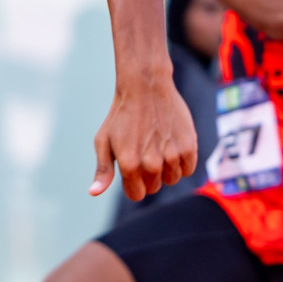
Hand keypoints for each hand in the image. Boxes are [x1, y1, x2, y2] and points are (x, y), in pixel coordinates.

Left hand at [91, 71, 198, 200]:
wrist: (145, 87)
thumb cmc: (121, 115)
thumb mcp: (103, 140)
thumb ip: (103, 170)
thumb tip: (94, 193)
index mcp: (129, 165)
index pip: (136, 195)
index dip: (133, 184)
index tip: (132, 168)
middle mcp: (151, 164)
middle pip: (154, 187)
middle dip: (148, 175)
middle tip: (144, 149)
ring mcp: (171, 157)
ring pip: (172, 179)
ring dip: (166, 167)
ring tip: (157, 144)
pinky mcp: (188, 148)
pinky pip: (188, 170)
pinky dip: (181, 161)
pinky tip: (171, 143)